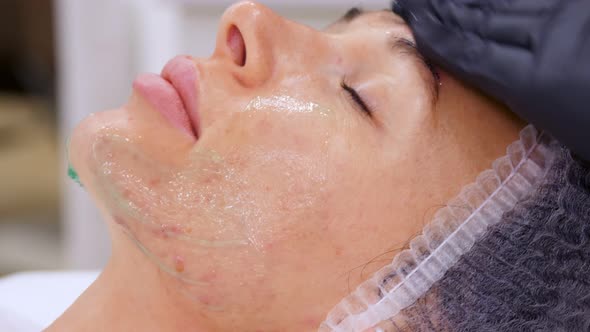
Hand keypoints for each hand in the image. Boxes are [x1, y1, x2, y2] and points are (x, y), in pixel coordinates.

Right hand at [393, 0, 589, 160]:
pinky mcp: (584, 4)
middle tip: (415, 1)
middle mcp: (549, 43)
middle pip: (481, 21)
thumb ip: (528, 99)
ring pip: (505, 2)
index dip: (438, 35)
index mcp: (538, 83)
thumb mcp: (567, 133)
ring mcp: (571, 15)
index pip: (471, 53)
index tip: (413, 25)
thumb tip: (493, 73)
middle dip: (443, 10)